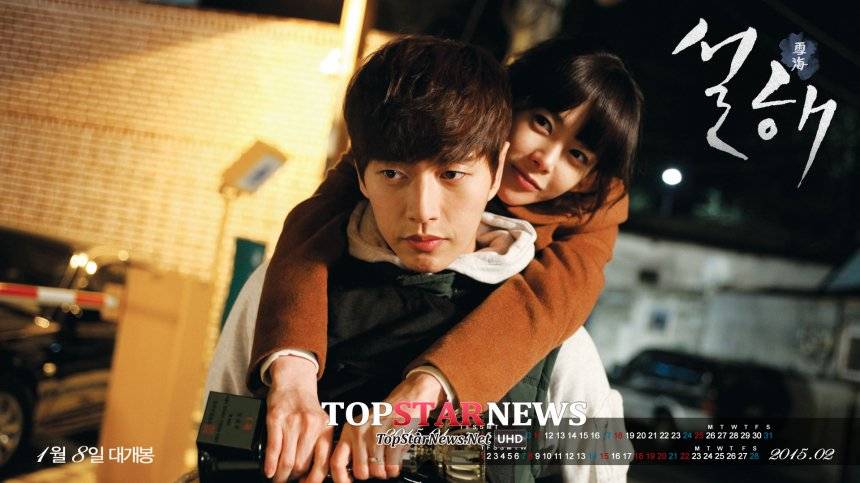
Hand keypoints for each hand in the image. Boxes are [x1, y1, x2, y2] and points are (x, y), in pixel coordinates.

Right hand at [265, 355, 330, 481]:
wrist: (294, 382)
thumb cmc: (306, 406)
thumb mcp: (321, 424)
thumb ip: (320, 445)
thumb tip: (313, 473)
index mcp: (325, 430)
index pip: (322, 463)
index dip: (312, 479)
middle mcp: (311, 427)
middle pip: (302, 465)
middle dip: (293, 478)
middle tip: (287, 481)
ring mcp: (293, 423)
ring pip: (287, 460)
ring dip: (280, 475)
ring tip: (277, 478)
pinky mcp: (276, 419)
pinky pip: (274, 448)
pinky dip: (270, 464)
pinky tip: (268, 471)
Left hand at [330, 372, 444, 480]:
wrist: (407, 399)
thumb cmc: (386, 416)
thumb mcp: (363, 427)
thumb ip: (354, 447)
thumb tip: (348, 474)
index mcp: (350, 430)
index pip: (336, 461)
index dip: (340, 479)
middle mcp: (361, 432)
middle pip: (360, 471)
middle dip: (370, 474)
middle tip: (375, 467)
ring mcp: (378, 435)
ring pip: (377, 472)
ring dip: (384, 472)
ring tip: (387, 461)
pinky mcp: (395, 437)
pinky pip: (392, 467)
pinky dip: (395, 469)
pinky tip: (395, 460)